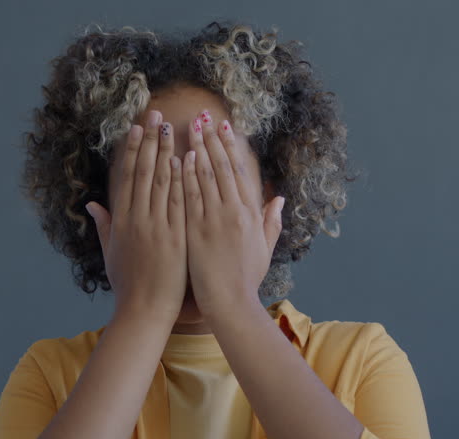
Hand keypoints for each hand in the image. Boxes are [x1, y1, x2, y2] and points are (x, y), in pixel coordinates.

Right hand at [85, 110, 186, 323]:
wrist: (144, 310)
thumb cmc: (127, 285)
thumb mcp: (109, 253)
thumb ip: (103, 225)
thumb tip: (92, 203)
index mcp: (121, 221)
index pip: (127, 177)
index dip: (132, 150)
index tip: (137, 127)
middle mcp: (137, 219)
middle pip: (143, 172)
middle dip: (150, 141)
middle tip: (155, 114)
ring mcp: (156, 227)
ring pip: (161, 182)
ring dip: (166, 151)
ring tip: (171, 126)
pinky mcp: (174, 238)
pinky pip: (177, 202)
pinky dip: (180, 180)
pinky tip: (185, 159)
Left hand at [182, 108, 285, 317]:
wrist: (231, 303)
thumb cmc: (246, 279)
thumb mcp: (265, 248)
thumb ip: (272, 221)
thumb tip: (279, 199)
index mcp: (250, 214)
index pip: (238, 172)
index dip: (230, 147)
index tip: (224, 127)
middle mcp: (234, 211)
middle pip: (221, 166)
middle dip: (212, 139)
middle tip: (203, 115)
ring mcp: (215, 219)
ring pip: (205, 176)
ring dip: (196, 149)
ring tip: (188, 127)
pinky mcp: (197, 230)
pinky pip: (189, 196)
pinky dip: (185, 175)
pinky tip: (179, 156)